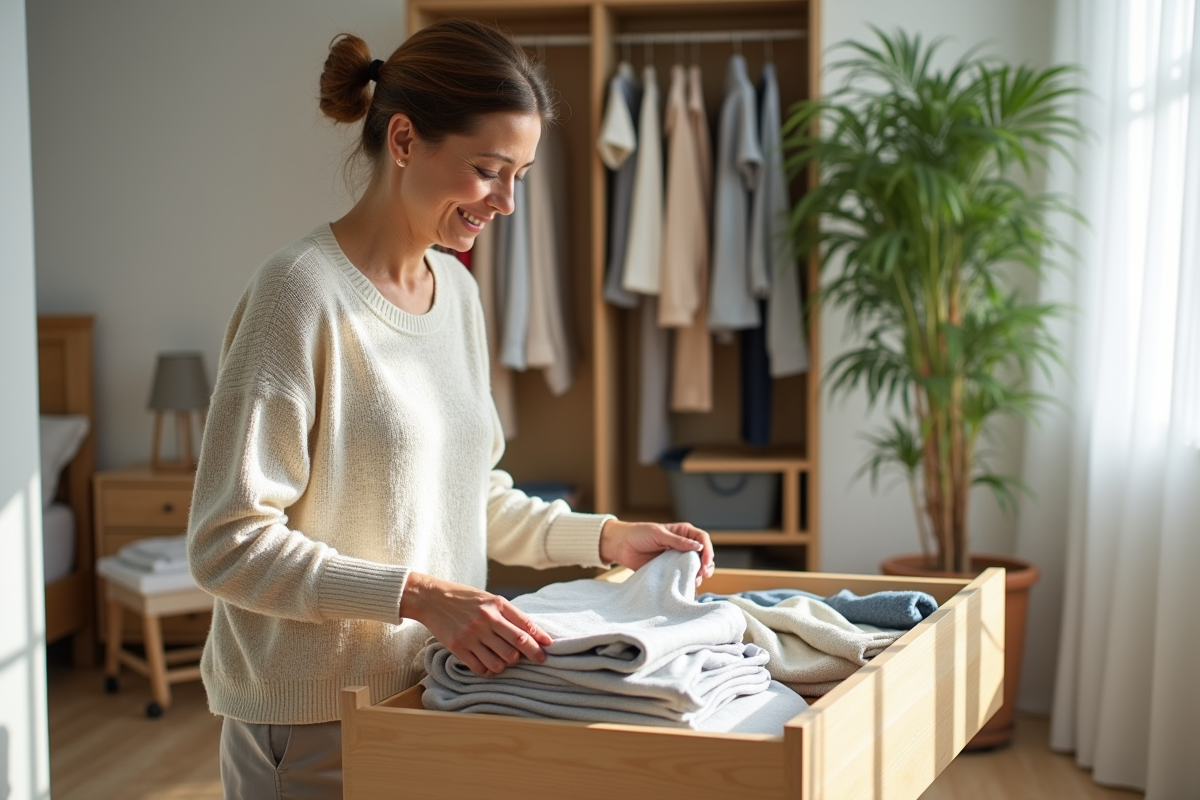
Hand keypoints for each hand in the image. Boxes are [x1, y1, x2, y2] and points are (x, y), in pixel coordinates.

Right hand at [399, 572, 551, 675]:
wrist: (432, 598)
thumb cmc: (465, 598)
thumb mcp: (489, 599)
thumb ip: (508, 614)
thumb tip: (532, 633)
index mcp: (496, 605)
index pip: (525, 626)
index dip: (540, 639)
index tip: (548, 647)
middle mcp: (486, 620)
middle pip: (517, 646)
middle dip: (530, 655)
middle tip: (535, 659)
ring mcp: (471, 635)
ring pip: (500, 661)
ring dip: (507, 664)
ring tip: (506, 660)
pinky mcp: (458, 647)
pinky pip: (480, 668)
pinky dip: (489, 671)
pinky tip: (489, 664)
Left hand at [598, 519, 714, 585]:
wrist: (621, 546)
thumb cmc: (638, 534)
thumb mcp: (658, 534)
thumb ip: (678, 541)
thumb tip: (698, 547)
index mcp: (683, 532)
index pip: (703, 539)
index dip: (708, 550)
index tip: (706, 562)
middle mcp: (683, 545)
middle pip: (703, 555)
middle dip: (706, 565)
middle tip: (702, 575)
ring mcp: (677, 559)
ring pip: (694, 568)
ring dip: (697, 575)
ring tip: (693, 581)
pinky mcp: (669, 570)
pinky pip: (682, 577)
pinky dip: (686, 582)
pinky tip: (686, 587)